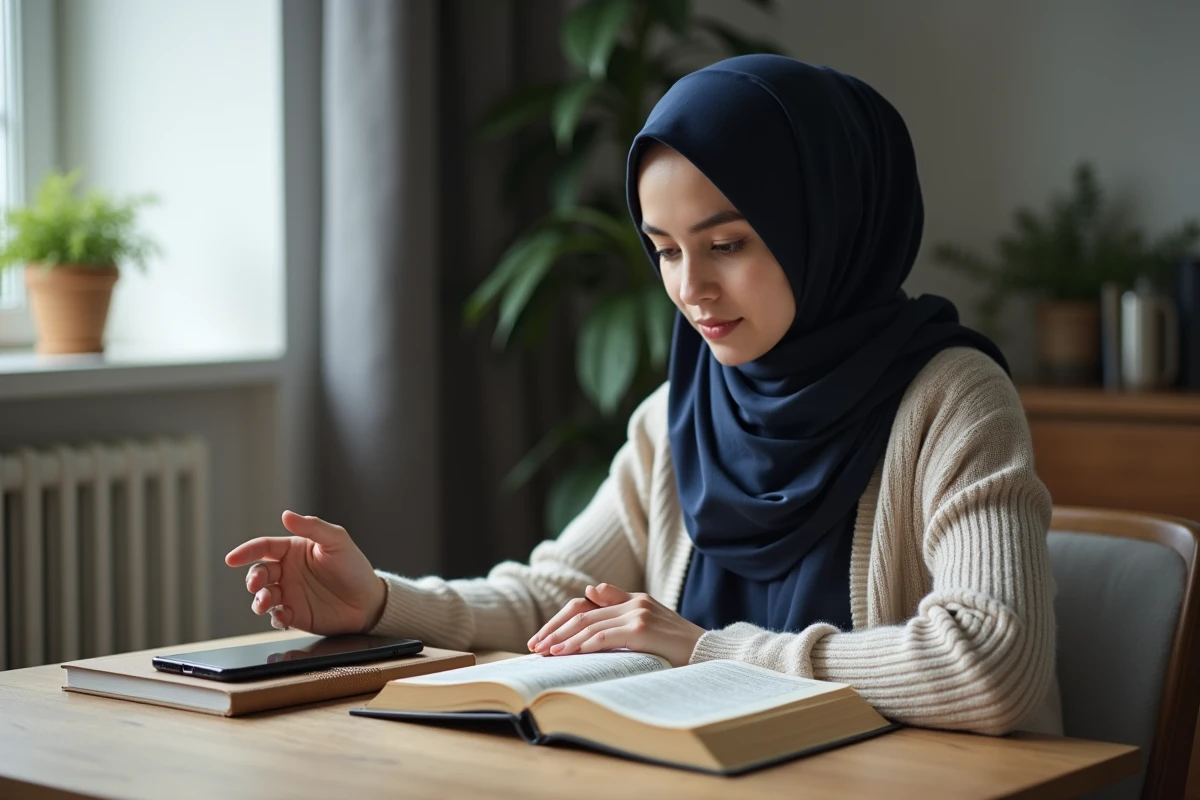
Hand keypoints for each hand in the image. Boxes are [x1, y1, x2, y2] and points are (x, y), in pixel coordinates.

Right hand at [224, 511, 386, 634]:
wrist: (368, 600)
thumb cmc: (354, 566)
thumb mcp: (337, 540)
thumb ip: (312, 527)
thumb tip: (286, 514)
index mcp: (293, 550)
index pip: (263, 548)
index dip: (246, 552)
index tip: (232, 559)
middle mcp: (287, 571)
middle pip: (259, 573)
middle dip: (253, 579)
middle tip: (257, 584)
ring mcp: (290, 593)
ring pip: (262, 596)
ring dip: (259, 600)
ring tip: (266, 602)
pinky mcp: (295, 614)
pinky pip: (276, 617)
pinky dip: (275, 618)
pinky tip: (283, 617)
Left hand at [526, 583, 704, 666]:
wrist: (710, 654)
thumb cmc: (679, 646)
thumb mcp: (649, 622)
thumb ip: (621, 605)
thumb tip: (590, 590)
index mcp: (633, 599)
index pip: (586, 605)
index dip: (561, 620)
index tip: (544, 638)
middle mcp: (634, 602)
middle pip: (582, 612)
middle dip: (555, 630)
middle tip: (535, 647)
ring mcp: (637, 614)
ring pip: (589, 624)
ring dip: (563, 640)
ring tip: (545, 653)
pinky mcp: (641, 629)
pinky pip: (603, 636)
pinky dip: (581, 644)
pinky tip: (567, 653)